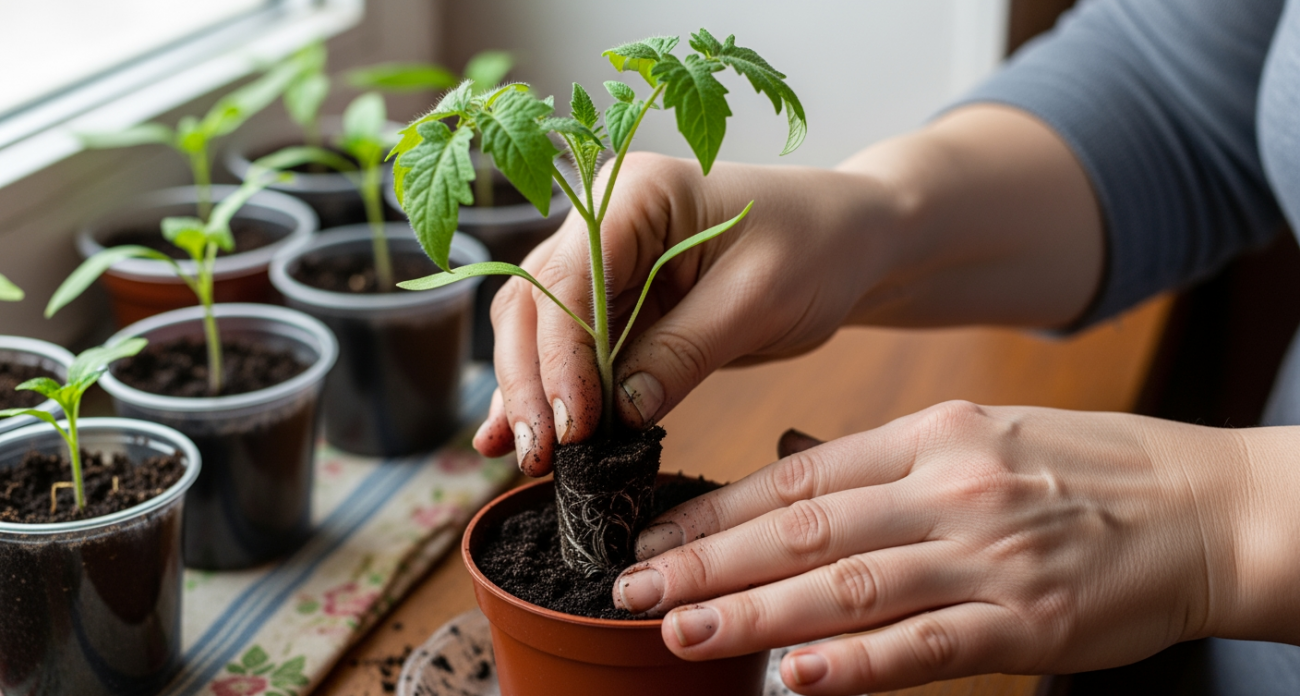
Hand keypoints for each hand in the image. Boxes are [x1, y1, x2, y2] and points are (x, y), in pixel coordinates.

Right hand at [473, 152, 897, 473]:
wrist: (850, 242)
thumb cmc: (817, 249)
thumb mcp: (758, 300)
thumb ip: (683, 352)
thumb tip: (617, 412)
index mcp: (633, 194)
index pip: (570, 281)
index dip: (561, 358)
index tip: (574, 427)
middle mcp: (602, 221)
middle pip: (536, 304)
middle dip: (531, 382)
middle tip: (539, 455)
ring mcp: (604, 262)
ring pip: (538, 330)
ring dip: (529, 393)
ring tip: (525, 458)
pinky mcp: (618, 304)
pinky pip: (570, 351)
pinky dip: (551, 393)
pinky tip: (526, 437)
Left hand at [611, 401, 1258, 693]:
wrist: (1210, 510)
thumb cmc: (1090, 472)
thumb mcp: (984, 433)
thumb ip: (888, 461)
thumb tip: (791, 472)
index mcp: (931, 436)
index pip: (799, 475)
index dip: (717, 507)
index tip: (655, 532)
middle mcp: (948, 486)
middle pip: (803, 527)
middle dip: (707, 560)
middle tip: (631, 586)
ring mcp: (987, 553)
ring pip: (846, 584)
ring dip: (753, 611)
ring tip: (679, 629)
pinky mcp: (1026, 620)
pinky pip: (925, 645)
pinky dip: (857, 662)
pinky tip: (795, 675)